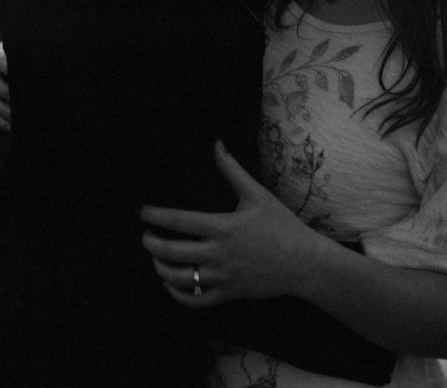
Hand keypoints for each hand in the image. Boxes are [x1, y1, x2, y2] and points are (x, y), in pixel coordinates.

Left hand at [140, 141, 324, 307]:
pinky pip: (196, 300)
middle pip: (173, 252)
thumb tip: (217, 144)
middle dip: (151, 244)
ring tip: (155, 258)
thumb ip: (232, 170)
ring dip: (161, 269)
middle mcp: (218, 254)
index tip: (142, 212)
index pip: (179, 221)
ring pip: (180, 279)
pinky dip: (178, 294)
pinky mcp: (229, 293)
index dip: (156, 216)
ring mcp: (222, 277)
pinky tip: (170, 284)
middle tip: (144, 237)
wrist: (304, 263)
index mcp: (222, 227)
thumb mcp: (257, 194)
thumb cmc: (281, 225)